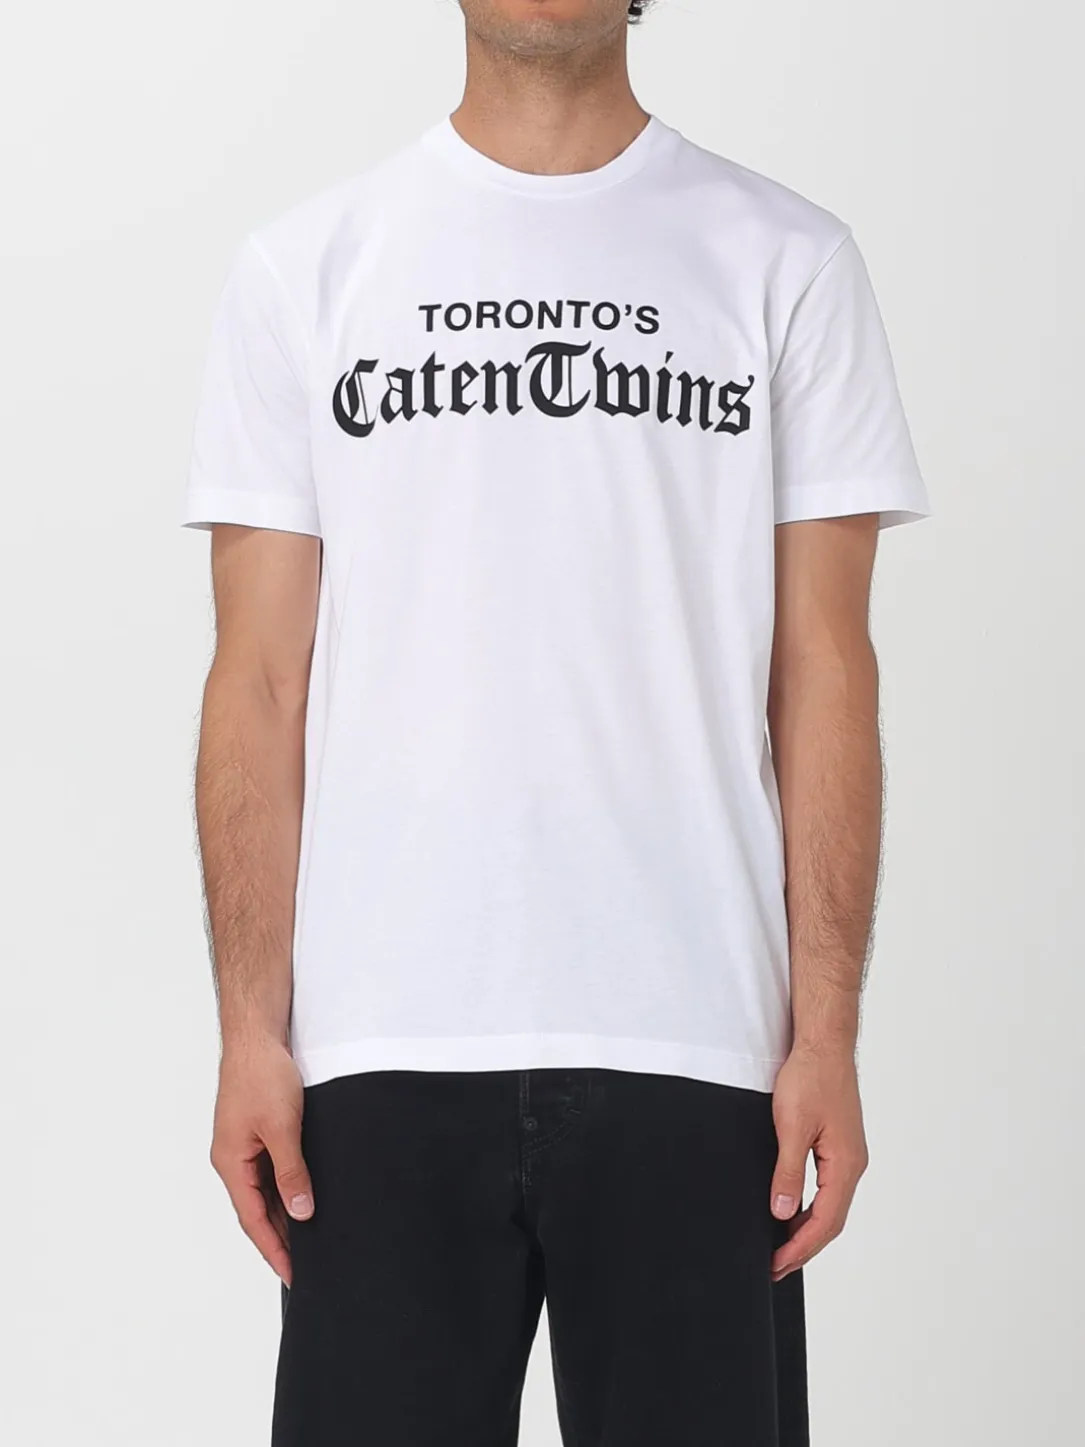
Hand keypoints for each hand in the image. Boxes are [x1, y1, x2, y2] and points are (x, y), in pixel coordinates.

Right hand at [210, 1036, 313, 1284]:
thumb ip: (291, 1172)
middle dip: (280, 1240)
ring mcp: (244, 1146)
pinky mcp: (257, 1132)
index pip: (253, 1220)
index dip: (274, 1251)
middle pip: (257, 1211)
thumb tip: (301, 1212)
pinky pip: (271, 1170)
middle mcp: (233, 1159)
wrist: (258, 1035)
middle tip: (308, 1267)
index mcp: (231, 1163)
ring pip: (265, 1191)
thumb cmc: (263, 1074)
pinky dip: (287, 1188)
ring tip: (312, 1240)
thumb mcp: (282, 1127)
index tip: (293, 1277)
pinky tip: (306, 1197)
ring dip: (285, 1215)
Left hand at [769, 1043, 868, 1282]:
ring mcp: (847, 1155)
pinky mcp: (839, 1145)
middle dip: (803, 1247)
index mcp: (845, 1164)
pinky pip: (827, 1188)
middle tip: (774, 1266)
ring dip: (807, 1229)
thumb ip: (788, 1172)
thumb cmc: (810, 1078)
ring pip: (830, 1206)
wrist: (823, 1044)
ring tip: (780, 1247)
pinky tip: (791, 1211)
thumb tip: (782, 1213)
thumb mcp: (792, 1127)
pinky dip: (810, 1207)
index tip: (776, 1265)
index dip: (800, 1248)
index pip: (824, 1222)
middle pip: (831, 1221)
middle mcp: (852, 1164)